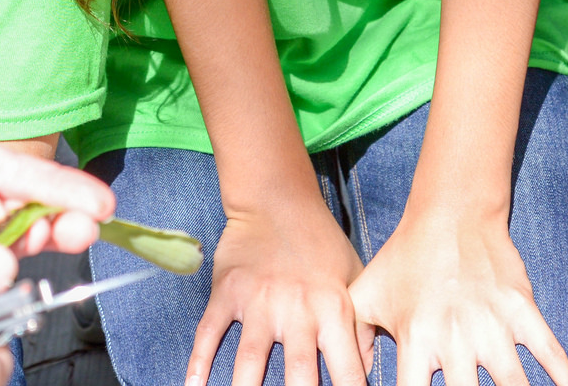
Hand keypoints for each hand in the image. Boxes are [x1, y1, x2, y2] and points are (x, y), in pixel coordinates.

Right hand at [188, 200, 368, 385]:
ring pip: (249, 361)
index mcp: (334, 309)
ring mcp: (258, 303)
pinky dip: (199, 362)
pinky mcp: (227, 293)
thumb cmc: (322, 242)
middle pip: (297, 375)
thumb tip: (368, 369)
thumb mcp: (354, 278)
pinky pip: (209, 333)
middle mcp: (297, 311)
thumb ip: (361, 326)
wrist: (277, 199)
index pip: (348, 371)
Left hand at [348, 204, 567, 385]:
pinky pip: (550, 353)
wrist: (451, 213)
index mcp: (416, 340)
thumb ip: (357, 339)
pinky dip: (565, 379)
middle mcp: (455, 339)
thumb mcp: (367, 295)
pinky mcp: (522, 311)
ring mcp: (493, 326)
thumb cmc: (404, 257)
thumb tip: (349, 376)